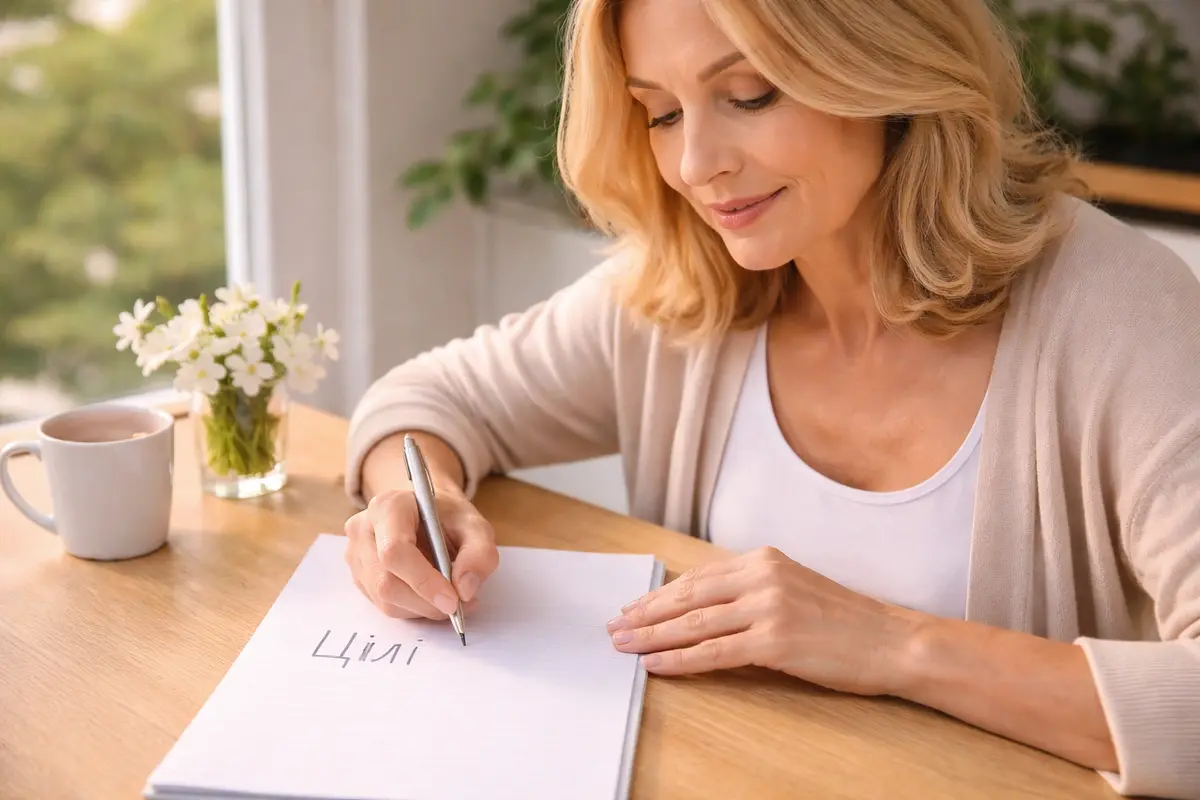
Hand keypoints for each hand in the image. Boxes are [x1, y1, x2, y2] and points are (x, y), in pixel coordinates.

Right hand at [344, 487, 498, 619]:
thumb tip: (464, 590)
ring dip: (422, 608)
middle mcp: (363, 529)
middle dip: (426, 602)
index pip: (395, 551)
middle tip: (458, 605)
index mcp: (388, 506)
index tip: (453, 601)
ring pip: (384, 599)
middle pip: (386, 581)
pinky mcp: (358, 575)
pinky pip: (383, 605)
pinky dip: (412, 608)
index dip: (423, 581)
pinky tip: (429, 594)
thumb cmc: (448, 518)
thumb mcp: (476, 527)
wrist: (427, 514)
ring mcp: (356, 554)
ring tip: (449, 596)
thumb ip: (479, 554)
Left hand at [607, 546, 921, 695]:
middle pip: (687, 597)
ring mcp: (768, 606)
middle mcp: (762, 576)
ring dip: (652, 636)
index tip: (632, 607)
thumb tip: (700, 610)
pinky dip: (680, 659)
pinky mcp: (774, 640)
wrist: (891, 641)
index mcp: (763, 559)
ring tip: (624, 646)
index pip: (697, 578)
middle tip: (613, 626)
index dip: (659, 595)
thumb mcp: (792, 589)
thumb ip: (750, 592)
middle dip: (644, 613)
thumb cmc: (843, 622)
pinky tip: (656, 664)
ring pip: (694, 624)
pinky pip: (714, 652)